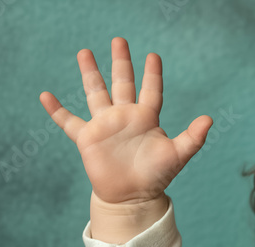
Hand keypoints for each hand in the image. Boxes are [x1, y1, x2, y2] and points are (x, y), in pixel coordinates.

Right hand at [39, 37, 211, 205]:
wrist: (133, 197)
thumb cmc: (156, 176)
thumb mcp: (177, 155)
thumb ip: (193, 137)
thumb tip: (209, 119)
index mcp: (147, 118)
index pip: (151, 90)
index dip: (153, 74)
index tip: (153, 56)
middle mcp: (125, 117)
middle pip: (123, 82)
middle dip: (121, 62)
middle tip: (119, 40)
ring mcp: (105, 125)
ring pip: (96, 93)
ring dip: (90, 73)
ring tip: (84, 52)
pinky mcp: (88, 139)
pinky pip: (68, 122)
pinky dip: (56, 110)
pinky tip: (45, 96)